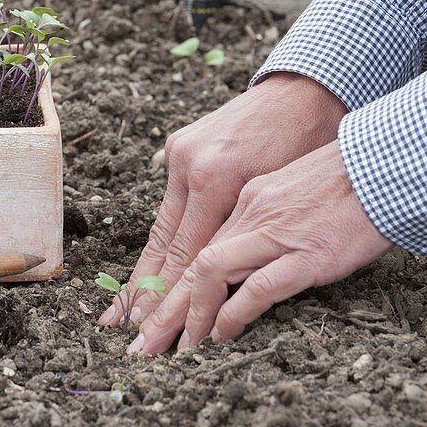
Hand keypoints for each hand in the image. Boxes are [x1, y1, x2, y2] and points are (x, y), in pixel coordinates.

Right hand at [98, 72, 346, 326]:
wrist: (301, 92)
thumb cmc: (306, 146)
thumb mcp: (282, 195)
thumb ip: (247, 236)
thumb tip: (223, 283)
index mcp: (218, 178)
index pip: (188, 254)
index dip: (170, 298)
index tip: (153, 331)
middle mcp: (190, 165)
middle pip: (164, 245)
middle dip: (143, 295)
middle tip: (123, 334)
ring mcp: (180, 154)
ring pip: (162, 226)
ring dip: (144, 272)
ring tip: (120, 312)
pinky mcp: (179, 147)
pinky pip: (170, 204)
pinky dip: (162, 240)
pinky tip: (146, 269)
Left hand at [127, 142, 391, 354]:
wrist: (387, 164)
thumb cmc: (349, 180)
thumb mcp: (293, 189)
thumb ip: (267, 215)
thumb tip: (250, 250)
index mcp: (247, 196)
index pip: (195, 244)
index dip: (168, 283)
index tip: (148, 313)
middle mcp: (251, 212)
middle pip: (190, 261)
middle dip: (162, 308)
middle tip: (141, 346)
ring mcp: (276, 232)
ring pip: (210, 272)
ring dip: (189, 315)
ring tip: (176, 349)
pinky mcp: (305, 254)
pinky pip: (257, 287)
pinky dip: (233, 313)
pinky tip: (222, 336)